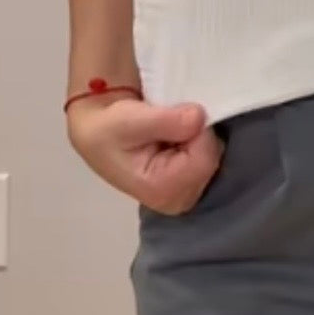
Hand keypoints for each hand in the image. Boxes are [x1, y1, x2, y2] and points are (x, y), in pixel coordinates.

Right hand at [67, 97, 225, 214]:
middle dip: (197, 133)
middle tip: (169, 122)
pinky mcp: (189, 183)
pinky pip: (210, 154)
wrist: (99, 130)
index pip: (204, 158)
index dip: (196, 129)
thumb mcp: (130, 119)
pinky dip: (198, 139)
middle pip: (212, 157)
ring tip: (170, 129)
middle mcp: (178, 200)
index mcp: (162, 191)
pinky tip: (176, 135)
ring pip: (214, 154)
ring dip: (197, 134)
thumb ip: (166, 121)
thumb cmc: (110, 127)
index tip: (174, 115)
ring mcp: (185, 193)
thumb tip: (199, 118)